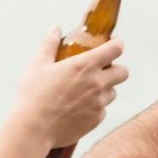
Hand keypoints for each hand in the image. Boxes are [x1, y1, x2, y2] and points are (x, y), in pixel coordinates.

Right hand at [11, 29, 129, 147]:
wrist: (34, 129)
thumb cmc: (34, 95)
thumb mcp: (38, 65)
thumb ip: (49, 44)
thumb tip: (55, 29)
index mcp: (85, 65)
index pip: (115, 49)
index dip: (117, 44)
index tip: (114, 44)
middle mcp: (97, 83)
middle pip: (123, 72)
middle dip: (116, 69)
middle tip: (102, 70)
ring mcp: (99, 103)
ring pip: (113, 92)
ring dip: (105, 89)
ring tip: (85, 91)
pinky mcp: (97, 119)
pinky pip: (103, 110)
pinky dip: (95, 107)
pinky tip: (79, 108)